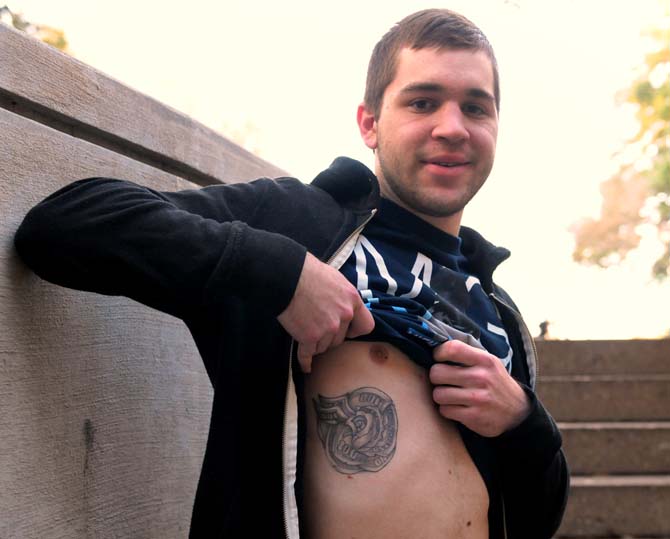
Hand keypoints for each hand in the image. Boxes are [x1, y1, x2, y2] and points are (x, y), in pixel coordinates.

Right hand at [277, 252, 374, 372]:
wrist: (287, 276)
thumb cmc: (308, 272)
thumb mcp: (335, 279)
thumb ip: (342, 296)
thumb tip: (343, 304)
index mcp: (352, 300)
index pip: (366, 326)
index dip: (355, 331)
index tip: (348, 331)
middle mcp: (343, 316)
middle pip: (340, 339)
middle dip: (329, 336)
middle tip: (316, 326)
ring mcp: (327, 328)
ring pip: (324, 347)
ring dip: (315, 343)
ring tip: (304, 331)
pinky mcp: (310, 337)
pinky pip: (308, 355)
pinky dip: (305, 361)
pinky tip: (306, 367)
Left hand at [429, 340, 529, 436]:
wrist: (517, 411)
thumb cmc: (495, 383)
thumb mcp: (489, 362)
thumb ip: (467, 354)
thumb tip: (437, 347)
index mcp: (484, 360)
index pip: (452, 349)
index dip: (438, 353)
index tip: (438, 358)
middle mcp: (481, 377)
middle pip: (437, 373)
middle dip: (436, 377)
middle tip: (444, 380)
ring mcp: (477, 398)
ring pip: (438, 394)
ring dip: (441, 395)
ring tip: (450, 395)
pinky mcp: (474, 416)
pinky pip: (445, 410)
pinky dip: (447, 409)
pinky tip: (457, 406)